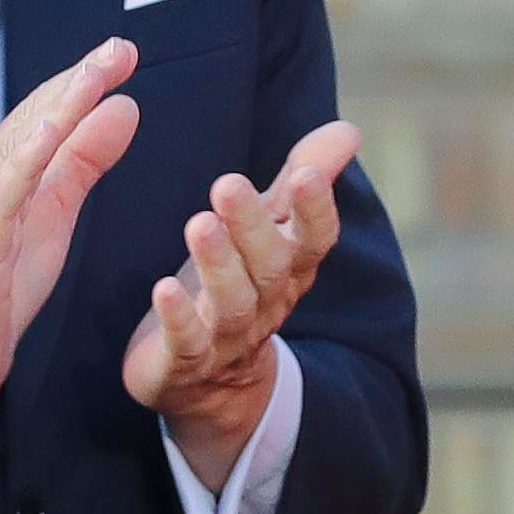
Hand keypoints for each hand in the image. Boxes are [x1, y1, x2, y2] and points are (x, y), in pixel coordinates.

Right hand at [0, 41, 140, 460]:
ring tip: (96, 72)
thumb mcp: (55, 214)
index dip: (86, 82)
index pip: (49, 115)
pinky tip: (50, 131)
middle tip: (120, 46)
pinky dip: (24, 159)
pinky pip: (0, 194)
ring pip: (19, 146)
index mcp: (7, 170)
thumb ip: (84, 161)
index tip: (124, 51)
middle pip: (35, 118)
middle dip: (78, 80)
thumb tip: (123, 107)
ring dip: (58, 106)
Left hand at [120, 122, 362, 487]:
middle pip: (270, 266)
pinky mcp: (186, 361)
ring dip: (218, 265)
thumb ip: (303, 181)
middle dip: (252, 226)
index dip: (315, 210)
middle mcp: (267, 301)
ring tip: (200, 224)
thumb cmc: (240, 284)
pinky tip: (164, 290)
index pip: (315, 240)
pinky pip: (187, 342)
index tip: (306, 173)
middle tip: (228, 183)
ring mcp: (228, 335)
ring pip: (233, 303)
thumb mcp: (272, 231)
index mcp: (290, 268)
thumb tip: (349, 129)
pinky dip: (179, 318)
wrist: (213, 383)